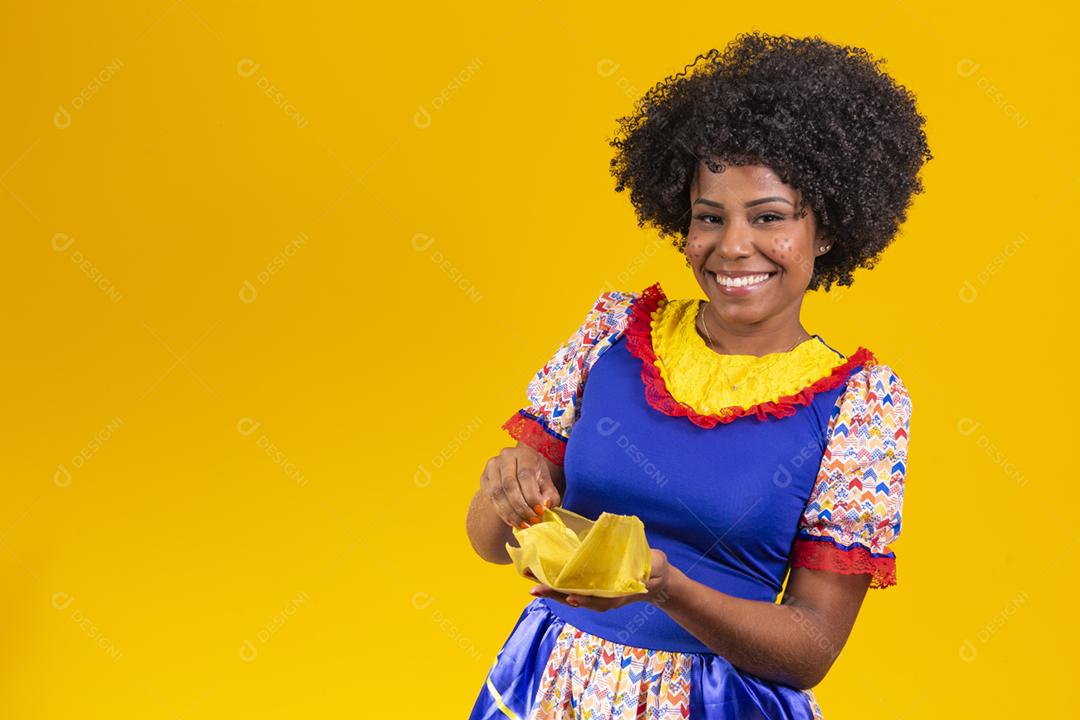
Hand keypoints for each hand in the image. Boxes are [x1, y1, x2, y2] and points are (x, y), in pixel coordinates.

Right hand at [480, 446, 561, 529]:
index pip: (525, 476)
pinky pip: (491, 499)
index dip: (532, 496)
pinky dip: (503, 513)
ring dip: (511, 513)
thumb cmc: (535, 476)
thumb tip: (545, 505)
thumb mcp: (546, 482)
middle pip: (510, 486)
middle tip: (531, 521)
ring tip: (523, 524)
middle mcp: (506, 456)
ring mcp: (492, 466)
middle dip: (521, 508)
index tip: (540, 512)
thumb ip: (549, 494)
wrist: (518, 469)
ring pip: (498, 494)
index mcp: (524, 454)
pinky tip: (513, 521)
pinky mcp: (484, 477)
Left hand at [526, 549, 679, 610]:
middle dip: (554, 593)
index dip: (583, 599)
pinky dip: (554, 583)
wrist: (654, 579)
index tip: (570, 597)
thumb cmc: (654, 570)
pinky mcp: (590, 585)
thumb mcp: (655, 567)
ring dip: (548, 588)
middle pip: (575, 598)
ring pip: (568, 594)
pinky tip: (539, 575)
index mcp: (617, 595)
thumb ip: (649, 569)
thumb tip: (642, 570)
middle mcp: (602, 598)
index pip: (597, 599)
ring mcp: (595, 593)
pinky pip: (569, 587)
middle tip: (534, 587)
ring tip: (529, 579)